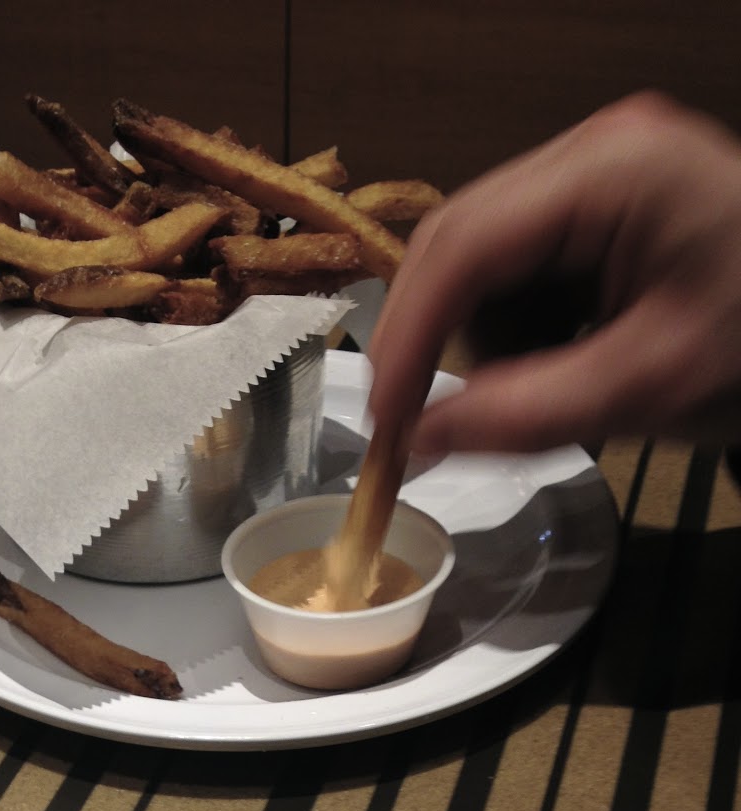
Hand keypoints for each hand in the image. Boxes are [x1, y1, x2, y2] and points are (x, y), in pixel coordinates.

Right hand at [366, 92, 740, 454]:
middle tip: (415, 427)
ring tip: (544, 391)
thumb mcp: (646, 391)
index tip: (385, 418)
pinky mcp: (600, 205)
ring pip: (480, 261)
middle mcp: (594, 151)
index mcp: (615, 173)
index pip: (466, 244)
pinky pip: (517, 268)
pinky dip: (517, 330)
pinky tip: (564, 362)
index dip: (406, 334)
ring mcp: (597, 172)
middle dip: (434, 339)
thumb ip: (523, 416)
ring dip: (484, 339)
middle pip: (460, 241)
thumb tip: (417, 438)